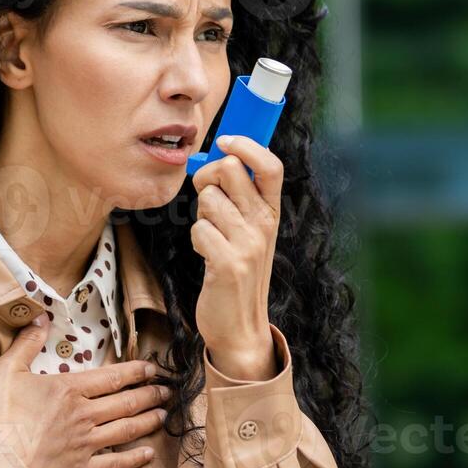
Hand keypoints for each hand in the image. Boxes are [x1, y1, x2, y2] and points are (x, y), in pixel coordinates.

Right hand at [0, 315, 169, 467]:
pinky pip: (114, 464)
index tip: (152, 369)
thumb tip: (40, 317)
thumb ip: (26, 343)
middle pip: (126, 403)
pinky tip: (148, 453)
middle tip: (166, 391)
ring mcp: (85, 444)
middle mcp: (84, 415)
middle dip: (149, 395)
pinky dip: (134, 459)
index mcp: (69, 390)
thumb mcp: (6, 371)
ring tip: (163, 415)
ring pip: (126, 430)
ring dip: (148, 421)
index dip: (135, 372)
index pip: (112, 377)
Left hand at [189, 135, 281, 379]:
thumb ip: (241, 197)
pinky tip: (207, 257)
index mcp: (272, 212)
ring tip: (212, 238)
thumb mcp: (250, 232)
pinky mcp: (229, 263)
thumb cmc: (238, 271)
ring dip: (200, 216)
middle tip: (207, 200)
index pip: (270, 165)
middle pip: (229, 171)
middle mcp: (265, 224)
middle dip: (206, 179)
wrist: (241, 326)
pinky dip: (196, 241)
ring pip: (208, 200)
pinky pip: (198, 229)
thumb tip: (218, 158)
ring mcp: (250, 244)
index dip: (246, 145)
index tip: (225, 142)